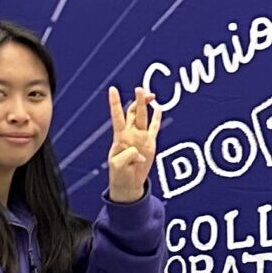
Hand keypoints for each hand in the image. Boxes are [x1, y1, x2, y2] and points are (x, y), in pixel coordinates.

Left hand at [106, 86, 159, 202]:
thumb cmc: (119, 174)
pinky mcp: (150, 143)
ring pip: (144, 116)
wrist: (128, 183)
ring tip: (150, 94)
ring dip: (145, 104)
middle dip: (137, 100)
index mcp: (120, 137)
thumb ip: (127, 156)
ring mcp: (141, 137)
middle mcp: (130, 134)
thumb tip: (138, 150)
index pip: (117, 116)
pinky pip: (154, 127)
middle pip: (133, 112)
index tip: (112, 89)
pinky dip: (157, 118)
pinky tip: (159, 108)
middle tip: (140, 89)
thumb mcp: (118, 166)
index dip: (115, 103)